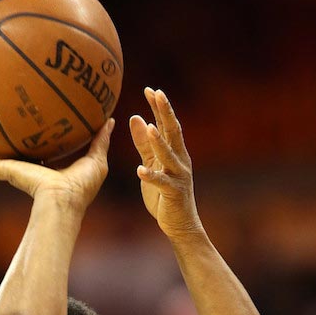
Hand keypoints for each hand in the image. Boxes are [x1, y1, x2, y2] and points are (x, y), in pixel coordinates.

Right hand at [0, 119, 114, 213]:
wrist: (62, 200)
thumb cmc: (81, 187)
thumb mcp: (96, 159)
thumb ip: (100, 141)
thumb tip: (109, 120)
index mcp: (49, 171)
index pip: (40, 153)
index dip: (37, 140)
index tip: (35, 126)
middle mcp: (30, 172)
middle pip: (15, 155)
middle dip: (7, 141)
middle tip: (0, 122)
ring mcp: (17, 173)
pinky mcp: (8, 173)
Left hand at [129, 88, 201, 238]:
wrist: (181, 225)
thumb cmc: (164, 195)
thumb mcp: (152, 165)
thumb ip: (143, 144)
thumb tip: (135, 118)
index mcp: (175, 153)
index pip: (167, 125)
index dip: (159, 108)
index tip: (150, 90)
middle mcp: (180, 161)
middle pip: (173, 132)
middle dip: (165, 113)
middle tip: (157, 93)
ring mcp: (179, 176)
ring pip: (169, 155)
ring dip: (159, 141)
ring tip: (150, 127)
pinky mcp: (174, 193)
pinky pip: (161, 183)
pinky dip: (151, 176)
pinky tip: (139, 170)